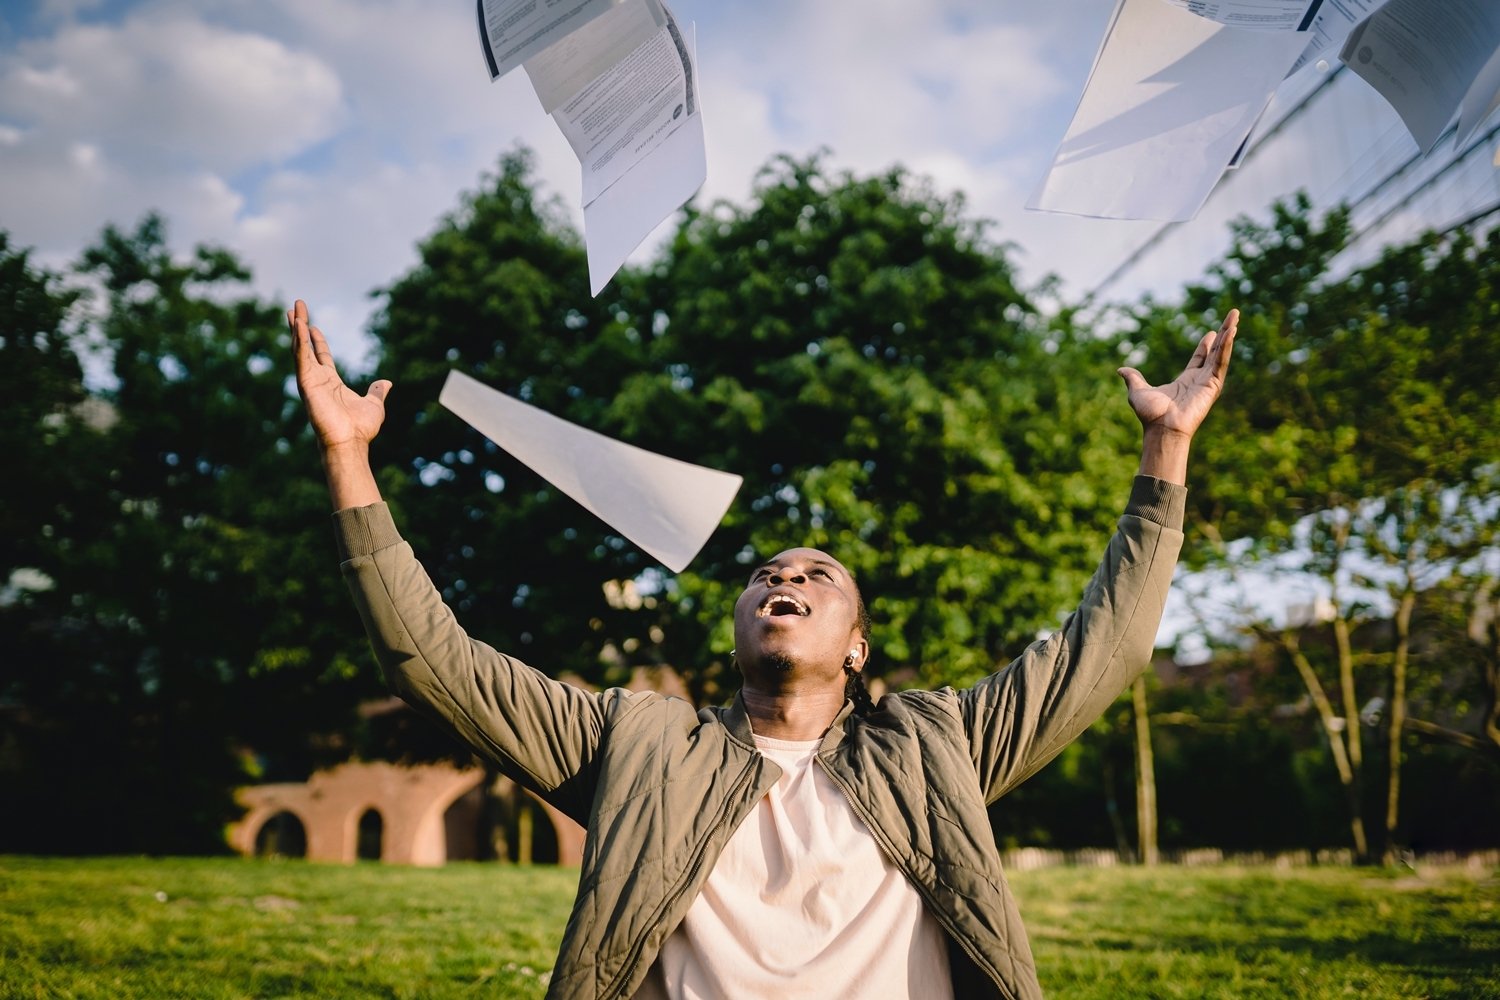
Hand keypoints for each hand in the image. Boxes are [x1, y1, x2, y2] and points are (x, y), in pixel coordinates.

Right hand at [288, 299, 390, 452]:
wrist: (351, 442)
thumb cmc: (360, 429)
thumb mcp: (374, 404)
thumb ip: (377, 392)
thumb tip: (386, 383)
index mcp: (331, 382)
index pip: (320, 355)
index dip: (316, 339)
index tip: (311, 324)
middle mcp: (318, 379)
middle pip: (305, 347)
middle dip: (300, 327)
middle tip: (295, 308)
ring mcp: (310, 380)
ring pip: (300, 348)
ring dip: (297, 328)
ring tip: (293, 309)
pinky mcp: (307, 383)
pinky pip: (301, 358)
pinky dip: (299, 342)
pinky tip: (298, 326)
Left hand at [1118, 309, 1236, 439]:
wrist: (1161, 427)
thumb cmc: (1151, 414)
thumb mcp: (1138, 391)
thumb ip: (1133, 378)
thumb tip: (1121, 370)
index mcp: (1185, 381)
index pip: (1199, 359)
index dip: (1205, 346)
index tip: (1211, 332)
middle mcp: (1199, 380)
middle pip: (1215, 352)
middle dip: (1224, 334)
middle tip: (1232, 317)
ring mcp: (1208, 382)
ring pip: (1221, 353)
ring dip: (1229, 334)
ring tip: (1236, 317)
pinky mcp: (1213, 384)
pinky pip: (1221, 361)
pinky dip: (1226, 346)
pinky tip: (1230, 332)